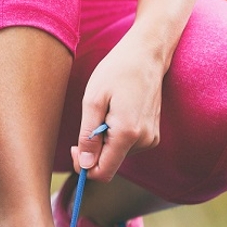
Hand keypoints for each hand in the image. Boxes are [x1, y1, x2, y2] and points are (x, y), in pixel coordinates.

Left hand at [72, 27, 166, 181]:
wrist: (146, 54)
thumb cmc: (117, 71)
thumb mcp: (93, 101)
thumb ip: (88, 136)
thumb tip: (85, 166)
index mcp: (127, 133)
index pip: (103, 172)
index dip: (84, 167)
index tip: (74, 148)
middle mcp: (144, 140)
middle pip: (110, 164)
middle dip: (94, 151)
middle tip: (88, 121)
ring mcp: (151, 138)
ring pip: (117, 155)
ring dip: (105, 140)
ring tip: (106, 112)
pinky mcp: (153, 134)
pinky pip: (127, 146)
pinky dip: (116, 136)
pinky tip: (117, 113)